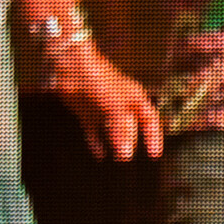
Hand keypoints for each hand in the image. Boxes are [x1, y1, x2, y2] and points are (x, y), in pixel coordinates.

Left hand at [47, 43, 162, 160]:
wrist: (70, 65)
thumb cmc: (99, 82)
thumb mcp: (117, 107)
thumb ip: (122, 131)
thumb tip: (126, 155)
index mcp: (135, 98)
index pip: (150, 120)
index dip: (153, 137)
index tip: (153, 154)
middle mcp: (121, 103)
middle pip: (131, 127)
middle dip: (131, 142)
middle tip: (127, 158)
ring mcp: (102, 108)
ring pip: (112, 130)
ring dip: (114, 143)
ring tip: (116, 159)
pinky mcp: (85, 112)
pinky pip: (93, 131)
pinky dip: (95, 142)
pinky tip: (98, 154)